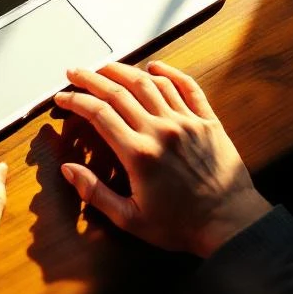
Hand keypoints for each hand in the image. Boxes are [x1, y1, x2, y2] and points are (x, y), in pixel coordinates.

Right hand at [54, 62, 270, 257]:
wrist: (230, 223)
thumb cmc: (180, 225)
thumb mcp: (130, 218)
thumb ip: (95, 193)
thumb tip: (68, 169)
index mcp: (139, 154)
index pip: (99, 114)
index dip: (76, 101)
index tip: (62, 98)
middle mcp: (161, 131)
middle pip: (119, 92)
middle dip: (91, 79)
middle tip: (75, 73)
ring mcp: (186, 122)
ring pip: (150, 83)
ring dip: (124, 71)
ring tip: (106, 67)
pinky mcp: (207, 121)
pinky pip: (187, 87)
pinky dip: (170, 73)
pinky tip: (155, 67)